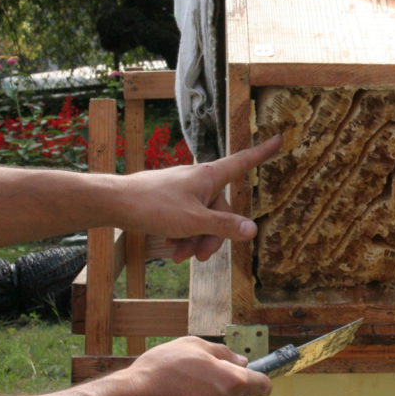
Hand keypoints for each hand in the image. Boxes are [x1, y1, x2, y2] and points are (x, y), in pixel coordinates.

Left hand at [115, 135, 282, 261]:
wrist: (115, 202)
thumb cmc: (154, 206)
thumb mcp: (194, 221)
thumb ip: (225, 226)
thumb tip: (254, 230)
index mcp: (209, 176)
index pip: (243, 162)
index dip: (262, 153)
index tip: (279, 139)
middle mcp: (198, 179)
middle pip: (220, 209)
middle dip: (212, 235)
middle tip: (199, 257)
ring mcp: (183, 189)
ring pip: (201, 218)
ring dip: (194, 239)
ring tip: (178, 255)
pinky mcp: (169, 199)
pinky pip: (185, 218)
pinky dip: (181, 234)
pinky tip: (170, 248)